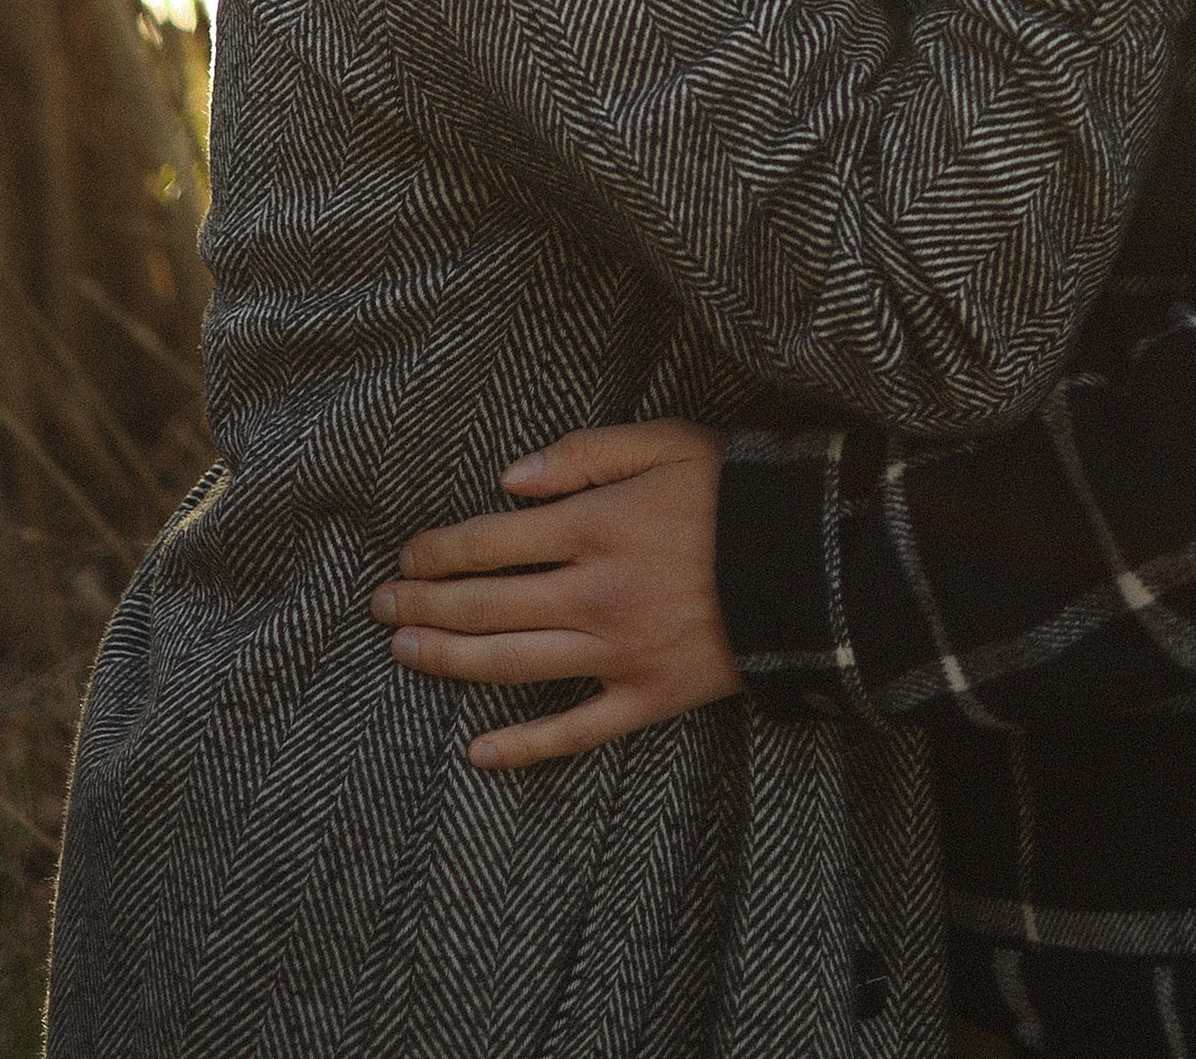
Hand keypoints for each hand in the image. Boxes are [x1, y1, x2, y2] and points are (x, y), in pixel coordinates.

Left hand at [371, 419, 736, 770]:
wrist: (815, 566)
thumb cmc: (737, 492)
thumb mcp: (665, 442)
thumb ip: (583, 454)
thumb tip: (509, 481)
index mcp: (595, 526)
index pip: (489, 543)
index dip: (437, 551)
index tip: (406, 556)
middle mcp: (595, 594)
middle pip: (486, 606)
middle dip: (423, 606)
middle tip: (380, 607)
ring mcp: (618, 653)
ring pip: (511, 664)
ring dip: (448, 662)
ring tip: (404, 655)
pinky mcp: (647, 697)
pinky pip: (574, 731)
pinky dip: (523, 747)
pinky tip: (477, 754)